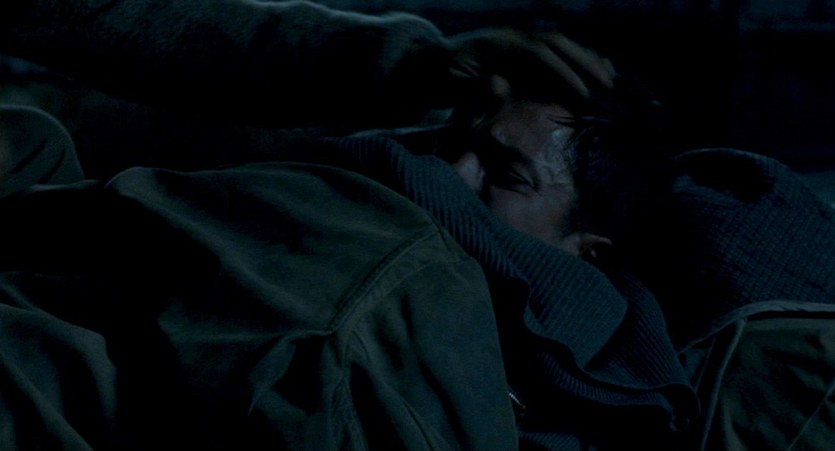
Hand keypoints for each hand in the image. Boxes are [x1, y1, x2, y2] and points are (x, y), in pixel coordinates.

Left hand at [444, 28, 616, 107]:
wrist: (433, 62)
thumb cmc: (442, 77)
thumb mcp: (451, 84)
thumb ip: (473, 87)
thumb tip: (501, 86)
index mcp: (501, 45)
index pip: (539, 55)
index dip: (562, 72)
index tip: (582, 93)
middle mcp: (516, 37)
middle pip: (557, 44)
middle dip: (584, 63)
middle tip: (608, 87)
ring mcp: (522, 41)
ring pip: (561, 45)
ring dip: (586, 60)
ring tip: (611, 80)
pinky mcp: (525, 51)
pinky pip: (556, 52)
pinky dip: (578, 60)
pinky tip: (599, 70)